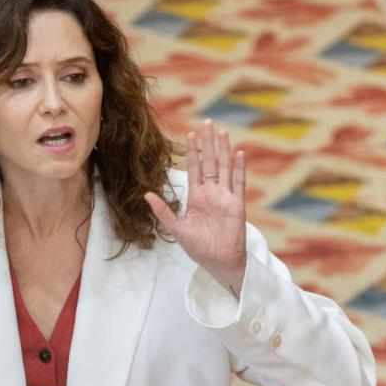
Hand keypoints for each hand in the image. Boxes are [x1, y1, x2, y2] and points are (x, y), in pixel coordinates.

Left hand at [145, 121, 246, 295]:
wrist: (218, 262)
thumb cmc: (199, 247)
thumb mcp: (177, 228)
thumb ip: (163, 211)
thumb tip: (146, 195)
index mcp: (197, 197)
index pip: (195, 168)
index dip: (193, 152)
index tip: (190, 134)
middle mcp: (211, 193)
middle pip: (210, 162)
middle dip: (208, 143)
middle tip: (208, 123)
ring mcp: (225, 197)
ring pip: (225, 168)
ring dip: (224, 150)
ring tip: (223, 132)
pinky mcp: (236, 204)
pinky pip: (238, 183)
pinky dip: (238, 168)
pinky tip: (238, 153)